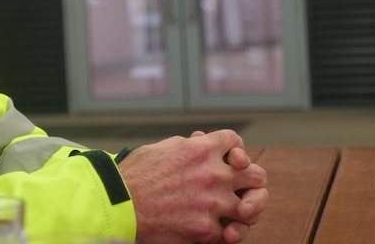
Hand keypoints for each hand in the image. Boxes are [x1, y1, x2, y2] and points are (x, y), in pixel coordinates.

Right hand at [117, 129, 267, 243]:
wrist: (118, 204)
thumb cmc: (133, 175)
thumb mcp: (160, 148)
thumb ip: (187, 145)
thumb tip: (200, 141)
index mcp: (200, 149)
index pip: (235, 141)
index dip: (235, 149)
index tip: (231, 159)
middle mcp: (212, 173)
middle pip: (256, 174)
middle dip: (252, 181)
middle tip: (243, 189)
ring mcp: (212, 203)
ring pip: (252, 208)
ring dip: (246, 211)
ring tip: (238, 214)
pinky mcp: (206, 229)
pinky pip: (232, 233)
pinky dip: (228, 233)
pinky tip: (221, 231)